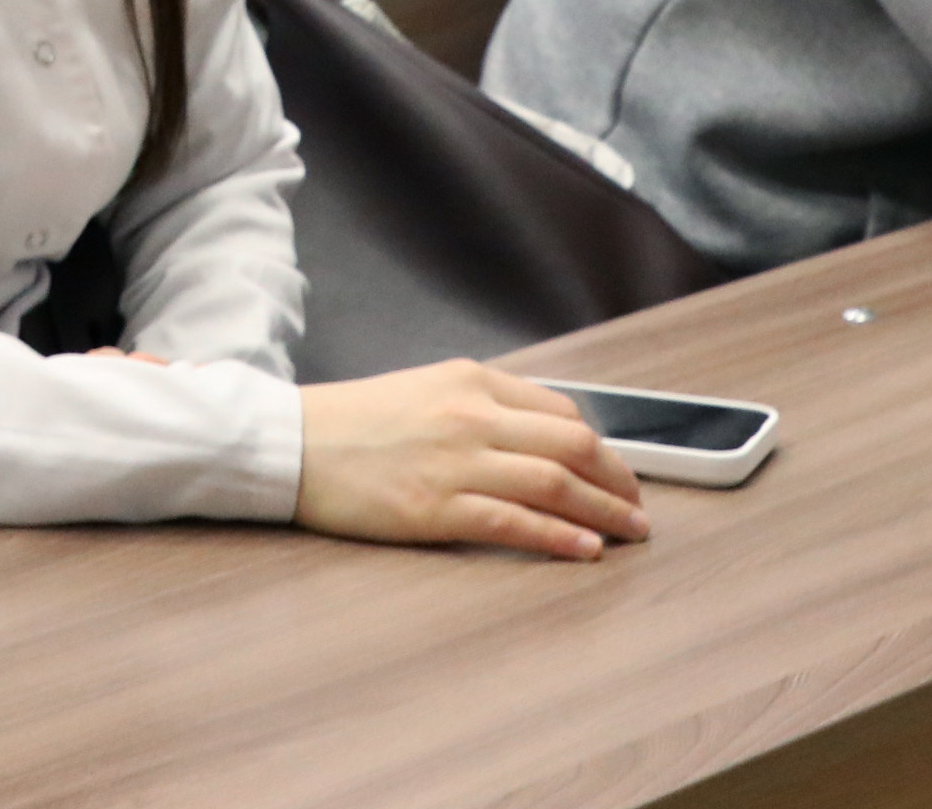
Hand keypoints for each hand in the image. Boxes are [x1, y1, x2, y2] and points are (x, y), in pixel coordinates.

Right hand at [295, 359, 649, 561]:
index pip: (562, 412)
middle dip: (618, 481)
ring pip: (555, 485)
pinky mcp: (437, 508)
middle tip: (639, 507)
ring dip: (603, 512)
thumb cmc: (353, 421)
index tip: (618, 471)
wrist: (292, 442)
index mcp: (471, 380)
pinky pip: (516, 523)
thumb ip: (481, 406)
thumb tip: (540, 438)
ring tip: (629, 533)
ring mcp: (456, 462)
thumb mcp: (425, 390)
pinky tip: (585, 550)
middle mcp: (472, 415)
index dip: (603, 447)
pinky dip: (560, 537)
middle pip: (572, 447)